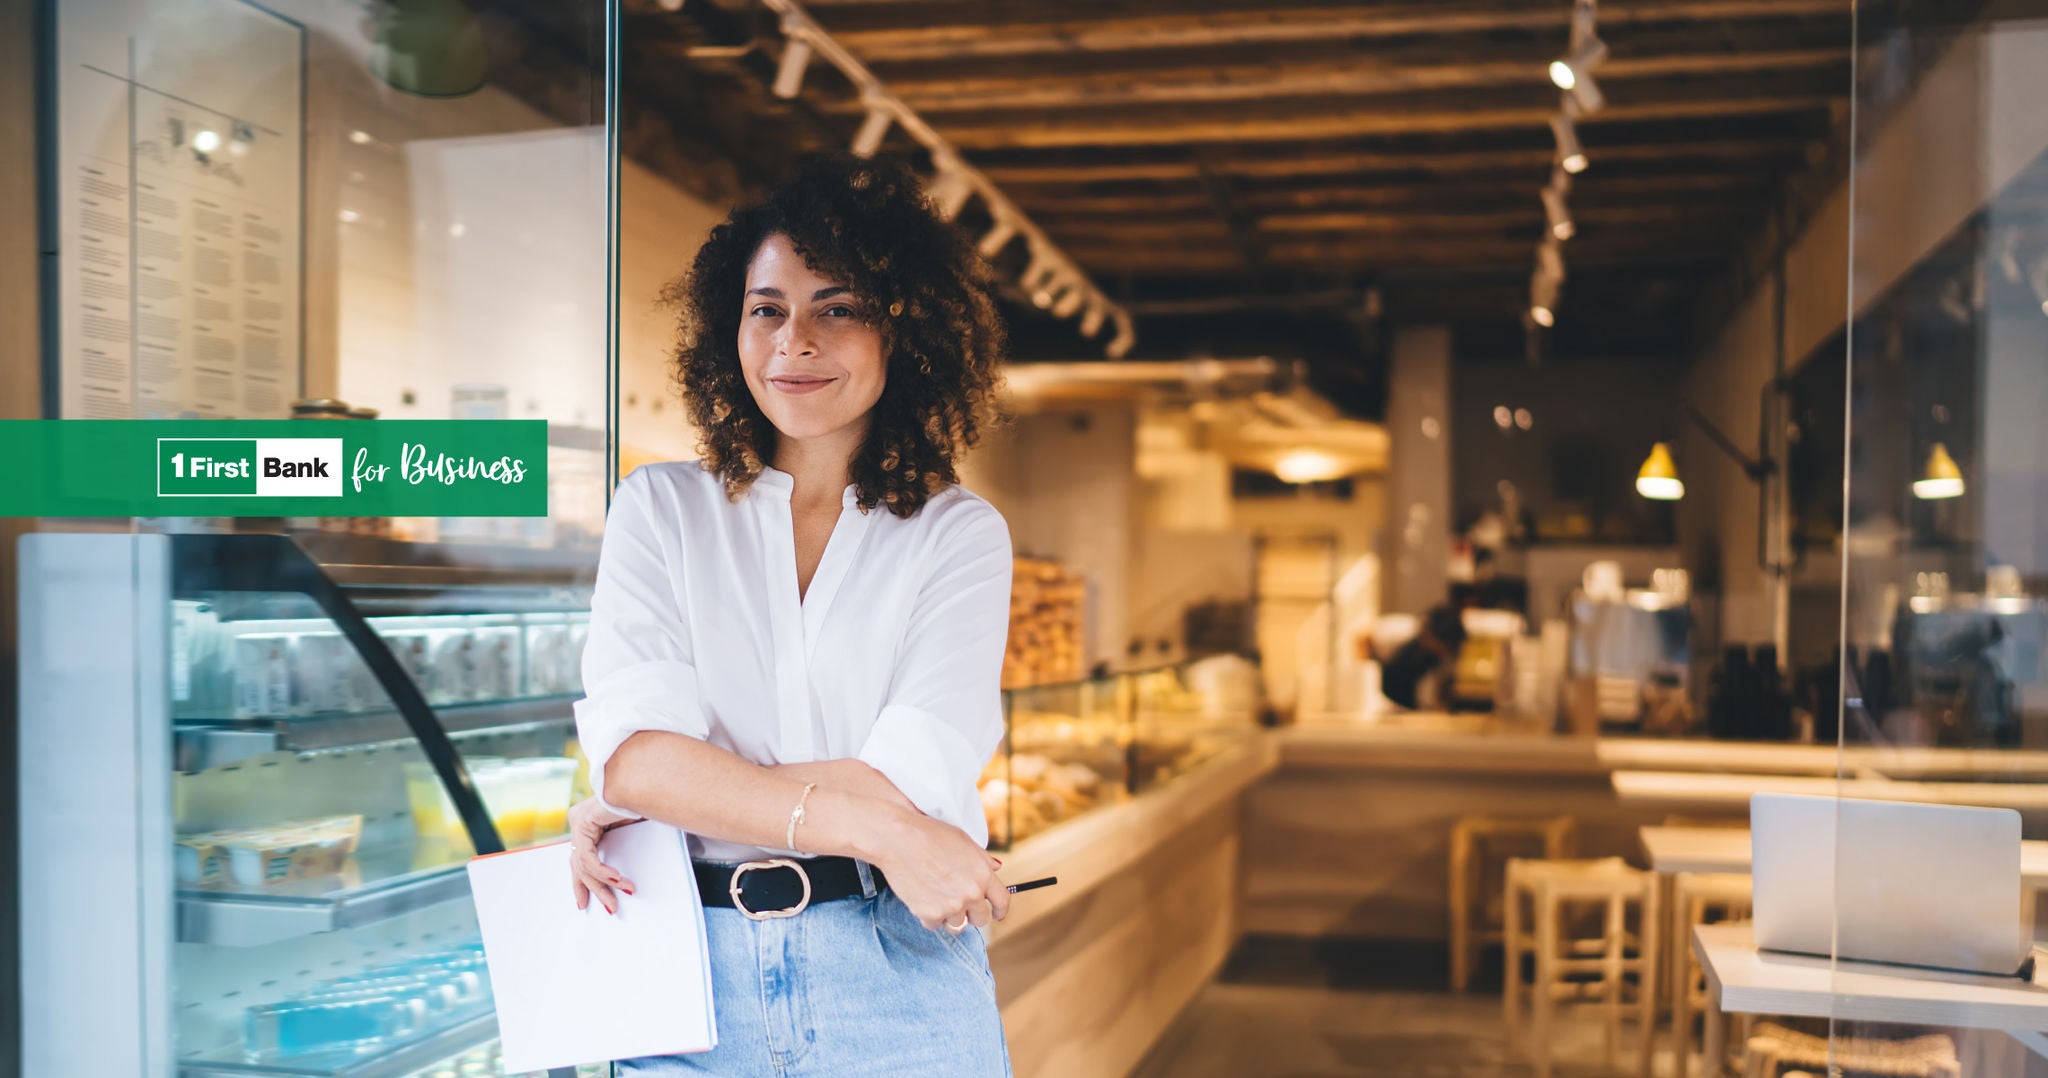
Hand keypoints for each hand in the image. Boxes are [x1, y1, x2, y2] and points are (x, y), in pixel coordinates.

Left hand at [567, 797, 637, 913]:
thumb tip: (623, 872)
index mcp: (587, 822)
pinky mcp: (582, 823)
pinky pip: (590, 858)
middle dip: (594, 890)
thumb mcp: (630, 827)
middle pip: (580, 866)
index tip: (585, 901)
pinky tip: (618, 880)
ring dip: (604, 886)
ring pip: (584, 866)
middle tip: (609, 907)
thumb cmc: (642, 797)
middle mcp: (578, 821)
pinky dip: (604, 872)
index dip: (583, 882)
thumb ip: (621, 845)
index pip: (580, 859)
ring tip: (618, 900)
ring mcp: (578, 821)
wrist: (642, 778)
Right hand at [870, 807, 1007, 932]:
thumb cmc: (930, 835)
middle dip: (972, 913)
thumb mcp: (964, 841)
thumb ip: (982, 859)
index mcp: (983, 874)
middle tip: (959, 903)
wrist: (898, 839)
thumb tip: (996, 868)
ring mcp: (951, 906)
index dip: (1001, 911)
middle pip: (981, 919)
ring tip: (936, 895)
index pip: (1002, 901)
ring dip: (949, 915)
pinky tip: (923, 896)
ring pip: (957, 925)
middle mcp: (971, 894)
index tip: (997, 915)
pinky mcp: (930, 915)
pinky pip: (934, 924)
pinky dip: (929, 915)